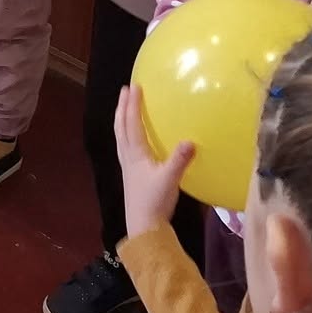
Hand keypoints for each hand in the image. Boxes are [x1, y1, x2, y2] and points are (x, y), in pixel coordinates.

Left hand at [117, 84, 194, 239]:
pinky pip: (125, 146)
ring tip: (124, 107)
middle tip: (125, 90)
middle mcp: (128, 156)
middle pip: (121, 126)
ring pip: (121, 135)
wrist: (143, 226)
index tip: (134, 86)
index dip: (133, 104)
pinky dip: (126, 134)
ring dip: (122, 119)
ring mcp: (127, 165)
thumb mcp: (170, 179)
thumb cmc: (154, 201)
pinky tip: (132, 137)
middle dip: (123, 107)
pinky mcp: (130, 174)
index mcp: (135, 153)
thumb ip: (179, 160)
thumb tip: (190, 140)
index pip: (132, 123)